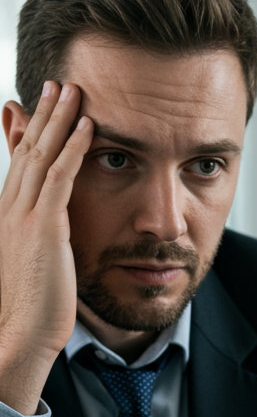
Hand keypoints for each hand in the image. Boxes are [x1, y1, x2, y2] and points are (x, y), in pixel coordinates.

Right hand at [0, 82, 92, 413]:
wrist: (22, 333)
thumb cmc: (34, 308)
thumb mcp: (35, 264)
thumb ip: (40, 240)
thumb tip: (46, 234)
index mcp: (9, 216)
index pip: (20, 163)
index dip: (30, 131)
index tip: (38, 105)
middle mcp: (11, 208)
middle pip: (28, 149)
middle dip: (43, 114)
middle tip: (57, 82)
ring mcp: (25, 215)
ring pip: (42, 154)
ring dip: (59, 118)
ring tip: (73, 89)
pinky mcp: (44, 226)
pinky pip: (61, 176)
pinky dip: (73, 147)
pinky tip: (88, 126)